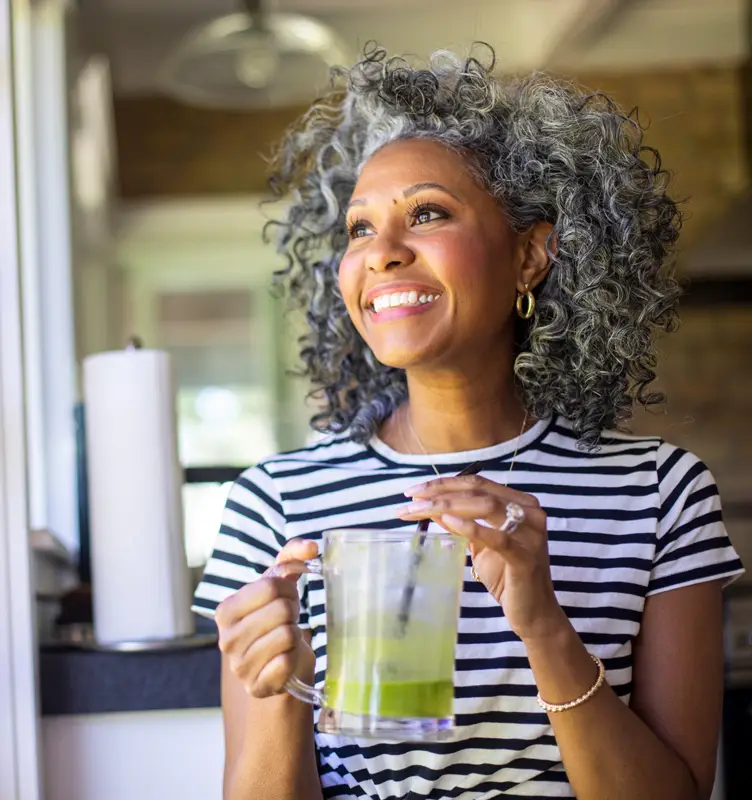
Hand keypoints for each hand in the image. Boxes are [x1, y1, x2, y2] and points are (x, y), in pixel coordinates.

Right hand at [214, 538, 317, 697]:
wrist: (279, 663)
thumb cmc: (276, 618)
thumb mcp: (279, 583)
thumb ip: (292, 556)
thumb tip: (312, 547)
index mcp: (225, 610)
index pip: (269, 586)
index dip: (288, 589)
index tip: (286, 598)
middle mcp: (226, 639)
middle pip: (281, 610)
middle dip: (293, 611)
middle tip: (288, 619)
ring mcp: (239, 666)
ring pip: (287, 635)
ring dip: (295, 635)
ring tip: (286, 638)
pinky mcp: (256, 687)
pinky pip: (287, 663)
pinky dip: (294, 658)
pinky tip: (285, 659)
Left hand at [397, 474, 566, 641]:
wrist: (533, 613)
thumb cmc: (507, 576)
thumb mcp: (480, 544)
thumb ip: (461, 522)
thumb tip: (432, 506)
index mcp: (520, 503)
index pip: (478, 483)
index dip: (444, 483)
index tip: (414, 491)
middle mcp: (529, 512)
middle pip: (478, 490)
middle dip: (440, 492)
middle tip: (410, 499)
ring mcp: (530, 533)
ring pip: (485, 506)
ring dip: (447, 505)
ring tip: (420, 509)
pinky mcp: (526, 557)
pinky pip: (497, 537)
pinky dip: (471, 527)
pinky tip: (447, 522)